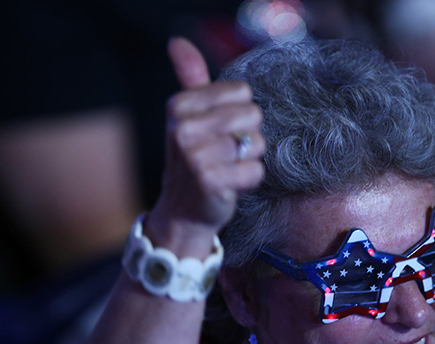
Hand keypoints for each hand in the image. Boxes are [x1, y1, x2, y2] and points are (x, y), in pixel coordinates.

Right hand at [148, 38, 264, 248]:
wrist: (183, 211)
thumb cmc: (194, 159)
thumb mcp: (188, 116)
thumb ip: (191, 79)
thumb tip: (178, 41)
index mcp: (180, 105)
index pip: (242, 93)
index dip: (239, 114)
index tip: (218, 132)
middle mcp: (184, 128)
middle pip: (253, 116)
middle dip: (246, 137)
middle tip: (223, 154)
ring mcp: (195, 156)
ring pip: (257, 144)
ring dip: (247, 160)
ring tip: (225, 169)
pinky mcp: (211, 181)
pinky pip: (256, 171)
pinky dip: (249, 181)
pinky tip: (229, 186)